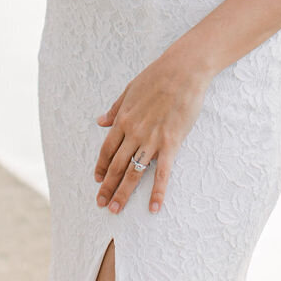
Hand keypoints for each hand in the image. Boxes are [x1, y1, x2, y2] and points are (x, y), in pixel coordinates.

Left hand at [93, 48, 211, 215]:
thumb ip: (115, 108)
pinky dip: (157, 192)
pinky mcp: (171, 143)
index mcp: (123, 118)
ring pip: (134, 172)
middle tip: (101, 204)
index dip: (101, 166)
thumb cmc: (157, 76)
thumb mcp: (130, 89)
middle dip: (107, 186)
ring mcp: (152, 139)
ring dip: (123, 193)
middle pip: (117, 165)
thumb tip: (100, 121)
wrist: (183, 70)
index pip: (108, 149)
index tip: (97, 180)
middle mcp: (134, 132)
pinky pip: (162, 173)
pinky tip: (153, 207)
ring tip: (115, 210)